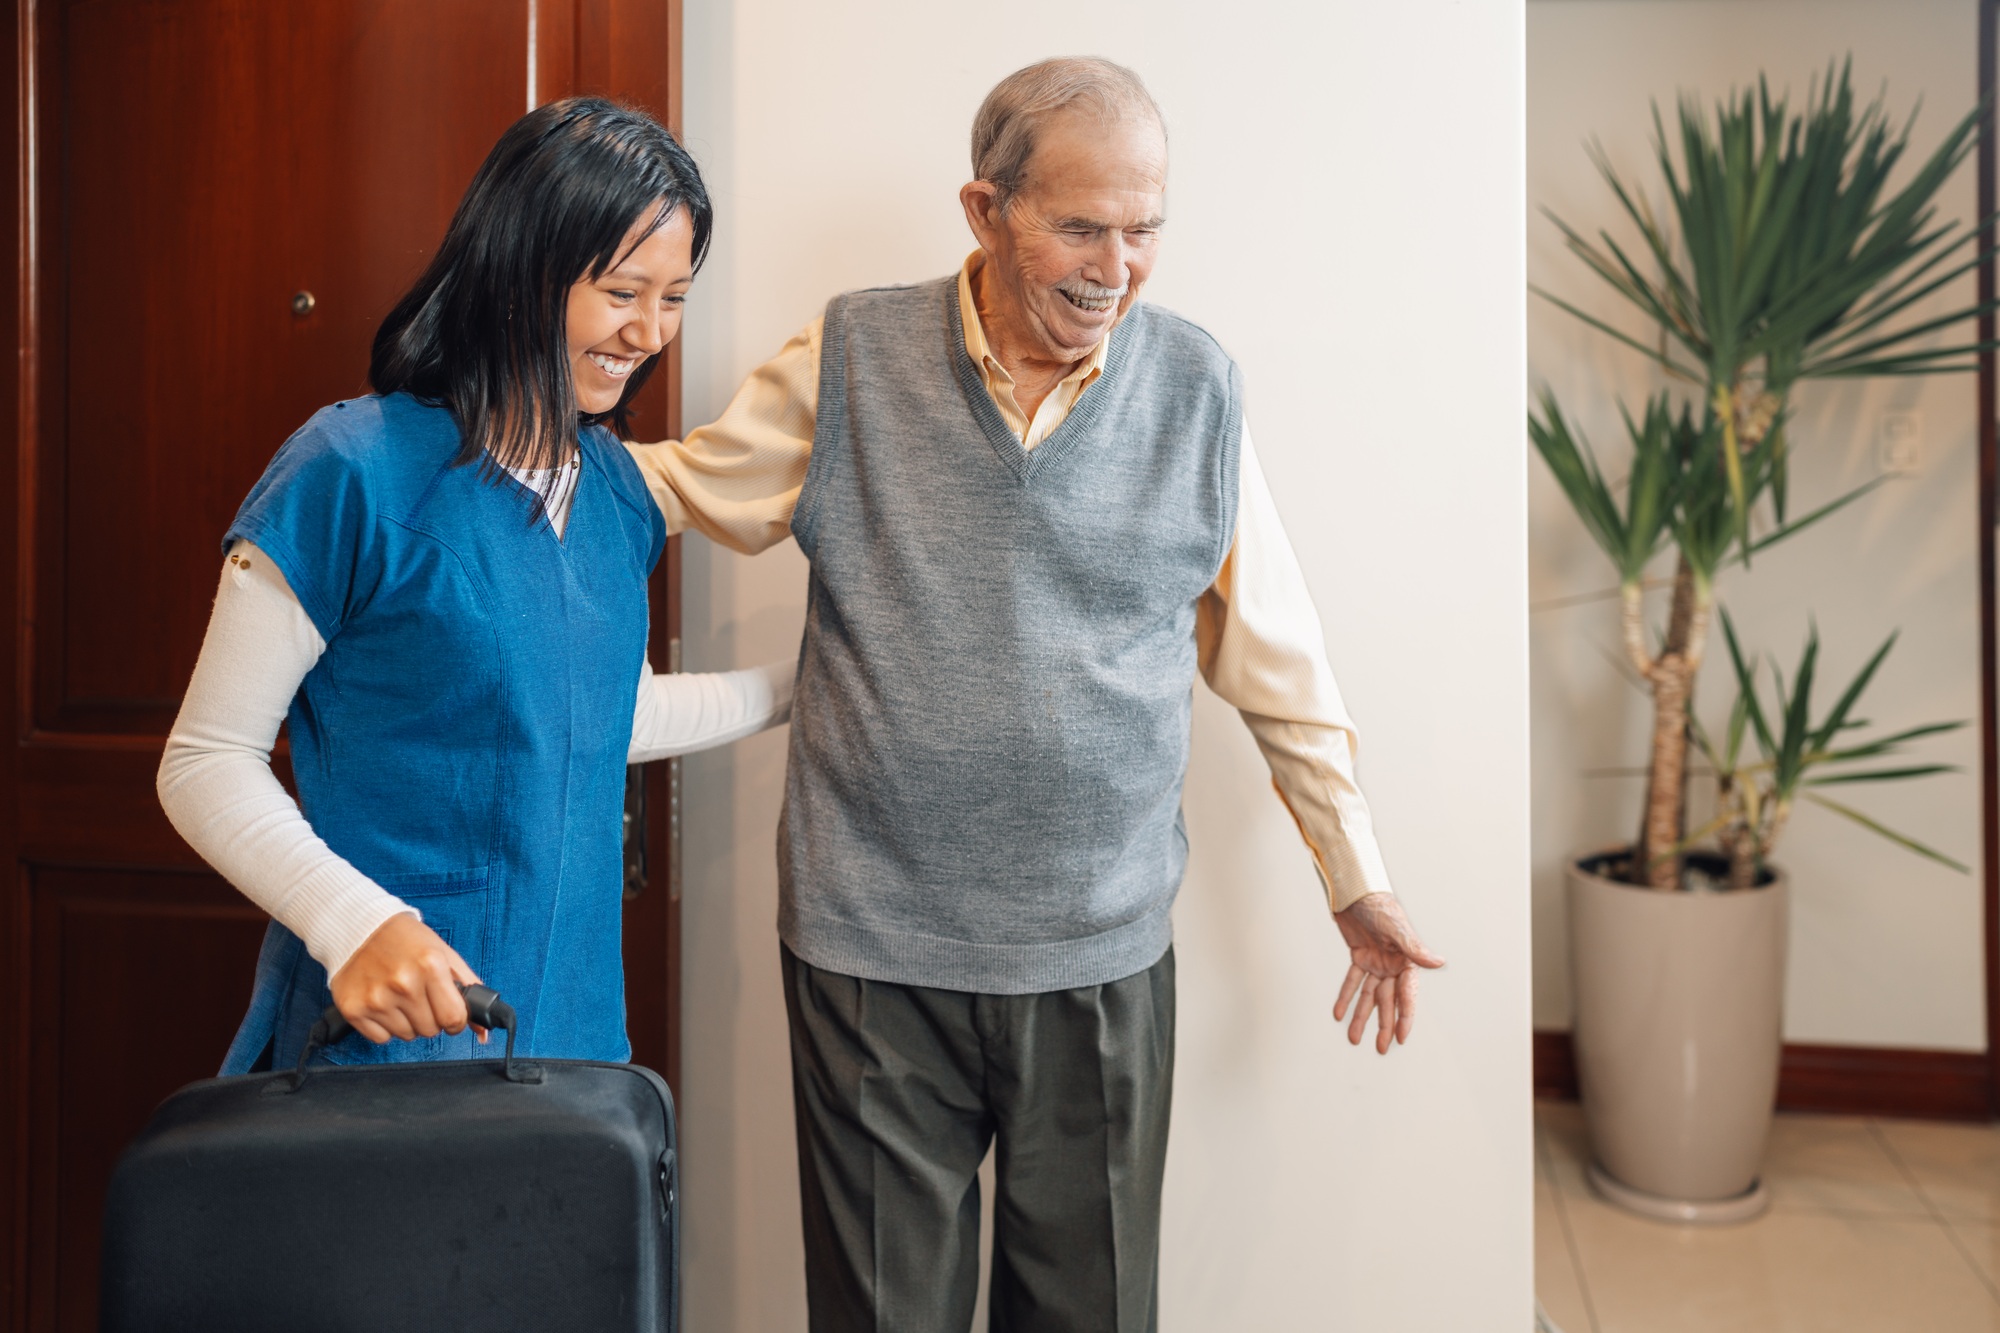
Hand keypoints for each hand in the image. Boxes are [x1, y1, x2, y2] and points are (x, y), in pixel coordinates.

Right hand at [329, 913, 482, 1044]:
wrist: (360, 928)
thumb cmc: (406, 940)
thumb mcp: (445, 955)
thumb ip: (470, 989)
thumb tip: (483, 1031)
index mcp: (430, 966)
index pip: (454, 1018)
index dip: (455, 1019)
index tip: (449, 1011)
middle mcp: (403, 984)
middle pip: (431, 1030)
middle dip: (431, 1017)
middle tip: (420, 995)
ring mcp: (376, 998)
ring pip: (407, 1035)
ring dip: (408, 1021)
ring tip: (399, 995)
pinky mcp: (354, 1009)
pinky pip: (382, 1038)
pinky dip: (385, 1026)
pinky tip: (382, 1002)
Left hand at [1331, 894, 1444, 1054]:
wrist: (1355, 890)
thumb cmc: (1379, 905)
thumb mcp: (1396, 928)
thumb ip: (1414, 948)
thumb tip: (1438, 962)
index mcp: (1406, 960)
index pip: (1406, 995)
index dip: (1404, 1017)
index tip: (1401, 1037)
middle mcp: (1393, 964)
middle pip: (1387, 1001)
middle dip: (1383, 1025)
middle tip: (1380, 1048)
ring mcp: (1376, 962)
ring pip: (1368, 996)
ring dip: (1361, 1016)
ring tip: (1355, 1038)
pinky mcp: (1360, 956)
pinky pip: (1352, 981)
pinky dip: (1346, 997)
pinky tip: (1339, 1014)